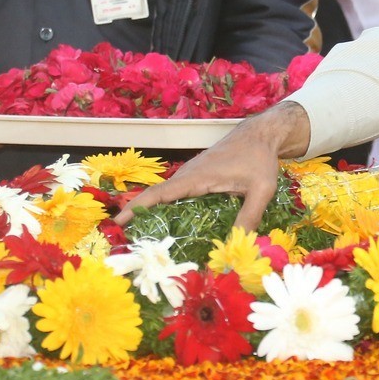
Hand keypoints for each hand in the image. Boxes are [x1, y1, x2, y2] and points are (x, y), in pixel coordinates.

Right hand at [115, 101, 308, 230]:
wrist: (260, 134)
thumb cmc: (260, 158)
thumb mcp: (261, 189)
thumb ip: (249, 216)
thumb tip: (237, 245)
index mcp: (196, 177)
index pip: (159, 193)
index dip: (137, 207)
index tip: (118, 221)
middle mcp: (188, 175)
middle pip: (157, 197)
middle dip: (139, 217)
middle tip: (127, 243)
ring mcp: (191, 174)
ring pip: (166, 196)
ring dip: (152, 213)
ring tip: (142, 240)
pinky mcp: (197, 176)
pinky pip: (177, 194)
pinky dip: (167, 208)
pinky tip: (170, 226)